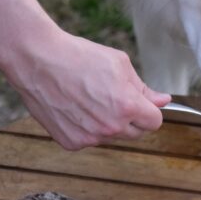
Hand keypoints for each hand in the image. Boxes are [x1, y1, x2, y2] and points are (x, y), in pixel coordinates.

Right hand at [0, 28, 170, 149]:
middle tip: (113, 98)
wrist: (36, 59)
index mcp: (127, 106)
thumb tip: (164, 101)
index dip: (149, 111)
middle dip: (132, 118)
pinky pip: (90, 140)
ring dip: (109, 124)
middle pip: (136, 133)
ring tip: (90, 99)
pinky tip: (75, 108)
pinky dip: (87, 128)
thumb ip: (144, 88)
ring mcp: (90, 138)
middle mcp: (110, 127)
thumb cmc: (78, 56)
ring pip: (112, 137)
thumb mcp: (119, 64)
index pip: (155, 122)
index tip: (141, 103)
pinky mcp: (71, 142)